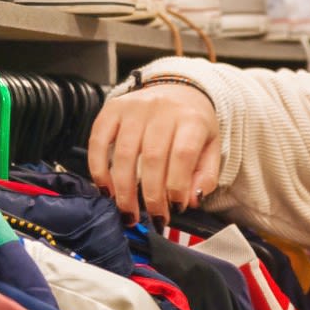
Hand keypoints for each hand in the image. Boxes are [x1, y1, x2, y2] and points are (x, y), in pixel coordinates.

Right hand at [88, 82, 220, 225]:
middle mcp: (161, 110)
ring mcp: (134, 108)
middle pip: (152, 158)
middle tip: (153, 219)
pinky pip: (98, 141)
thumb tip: (192, 200)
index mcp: (191, 119)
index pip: (182, 155)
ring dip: (123, 190)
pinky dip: (99, 169)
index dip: (177, 186)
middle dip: (151, 196)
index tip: (176, 208)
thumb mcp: (211, 147)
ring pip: (124, 154)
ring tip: (128, 213)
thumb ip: (205, 176)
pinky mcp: (111, 109)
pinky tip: (106, 190)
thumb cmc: (193, 125)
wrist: (178, 90)